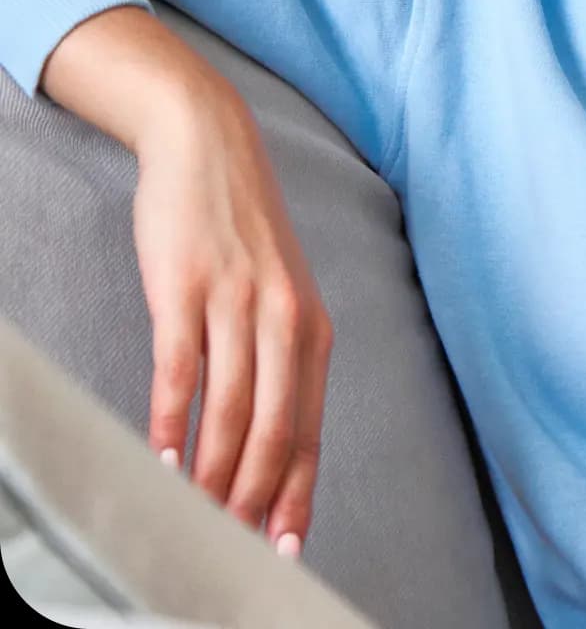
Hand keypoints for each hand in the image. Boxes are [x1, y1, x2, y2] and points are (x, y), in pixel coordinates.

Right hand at [131, 86, 332, 556]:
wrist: (211, 149)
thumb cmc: (242, 234)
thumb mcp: (279, 296)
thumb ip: (277, 363)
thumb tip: (263, 440)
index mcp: (315, 329)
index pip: (311, 429)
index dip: (297, 493)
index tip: (285, 547)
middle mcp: (287, 319)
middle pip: (274, 431)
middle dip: (253, 499)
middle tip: (232, 547)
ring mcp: (237, 302)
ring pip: (230, 411)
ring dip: (210, 474)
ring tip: (193, 518)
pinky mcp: (186, 288)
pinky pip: (181, 370)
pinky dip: (171, 422)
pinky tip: (161, 459)